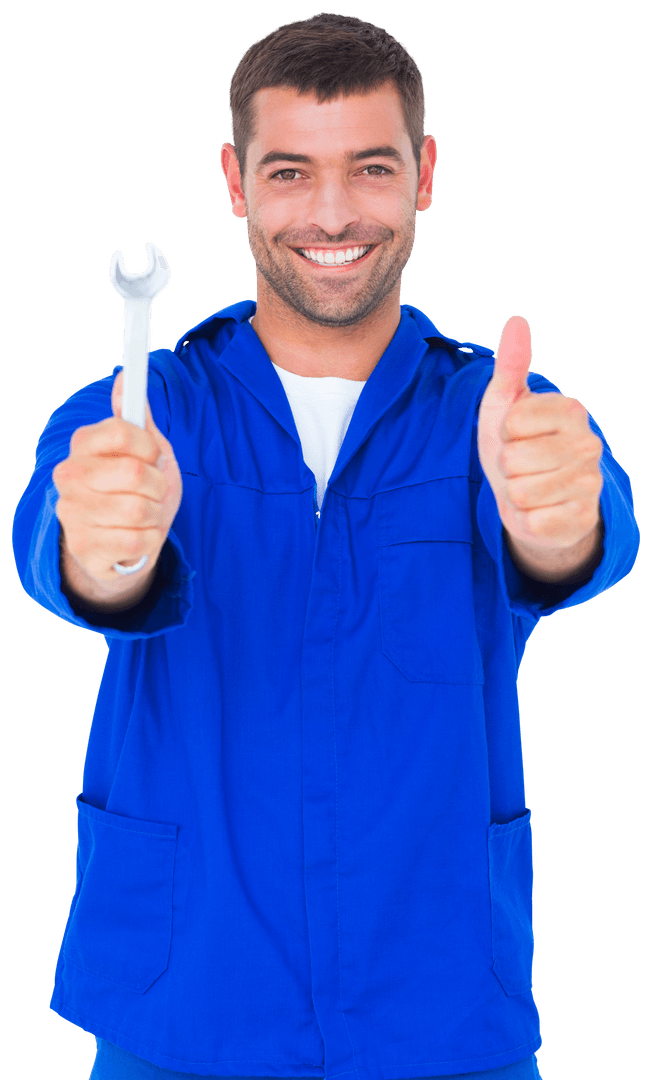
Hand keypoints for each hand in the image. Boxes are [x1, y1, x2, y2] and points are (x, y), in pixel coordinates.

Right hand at [53, 369, 182, 590]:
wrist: (128, 545)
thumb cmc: (138, 492)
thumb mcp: (146, 452)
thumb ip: (138, 418)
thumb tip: (125, 377)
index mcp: (84, 445)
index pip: (124, 431)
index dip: (149, 447)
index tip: (151, 456)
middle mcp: (69, 475)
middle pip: (135, 472)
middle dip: (157, 485)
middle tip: (151, 492)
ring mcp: (72, 513)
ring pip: (139, 510)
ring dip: (154, 516)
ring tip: (144, 517)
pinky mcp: (83, 548)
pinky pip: (136, 542)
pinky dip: (148, 542)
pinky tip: (137, 539)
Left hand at [477, 315, 602, 553]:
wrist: (531, 498)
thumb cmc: (517, 444)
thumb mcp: (505, 404)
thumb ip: (511, 365)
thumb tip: (517, 321)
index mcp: (571, 410)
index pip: (512, 423)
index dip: (502, 433)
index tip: (514, 435)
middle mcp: (589, 444)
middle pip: (514, 460)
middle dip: (507, 467)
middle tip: (521, 466)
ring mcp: (590, 483)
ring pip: (521, 493)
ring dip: (515, 494)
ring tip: (528, 486)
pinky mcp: (582, 519)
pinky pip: (533, 522)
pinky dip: (526, 519)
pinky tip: (540, 510)